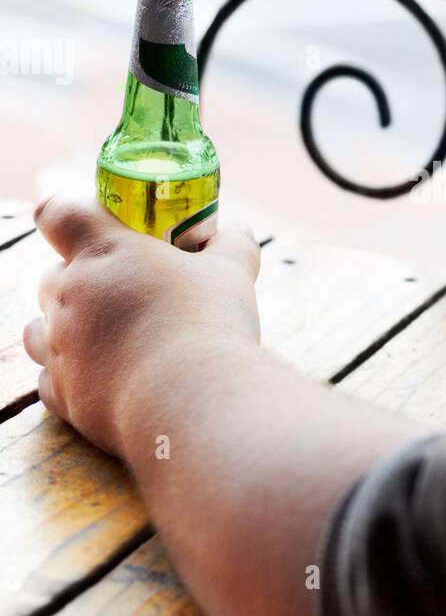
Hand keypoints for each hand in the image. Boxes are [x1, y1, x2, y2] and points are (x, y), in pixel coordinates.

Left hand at [22, 197, 260, 457]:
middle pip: (50, 275)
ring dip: (65, 327)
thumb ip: (231, 245)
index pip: (58, 213)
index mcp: (102, 253)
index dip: (67, 216)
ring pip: (38, 329)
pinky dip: (69, 374)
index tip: (92, 226)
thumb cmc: (209, 325)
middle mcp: (68, 297)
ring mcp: (60, 350)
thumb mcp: (233, 272)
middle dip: (77, 278)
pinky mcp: (64, 396)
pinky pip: (49, 378)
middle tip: (121, 289)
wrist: (193, 402)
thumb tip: (237, 232)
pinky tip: (103, 375)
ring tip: (107, 336)